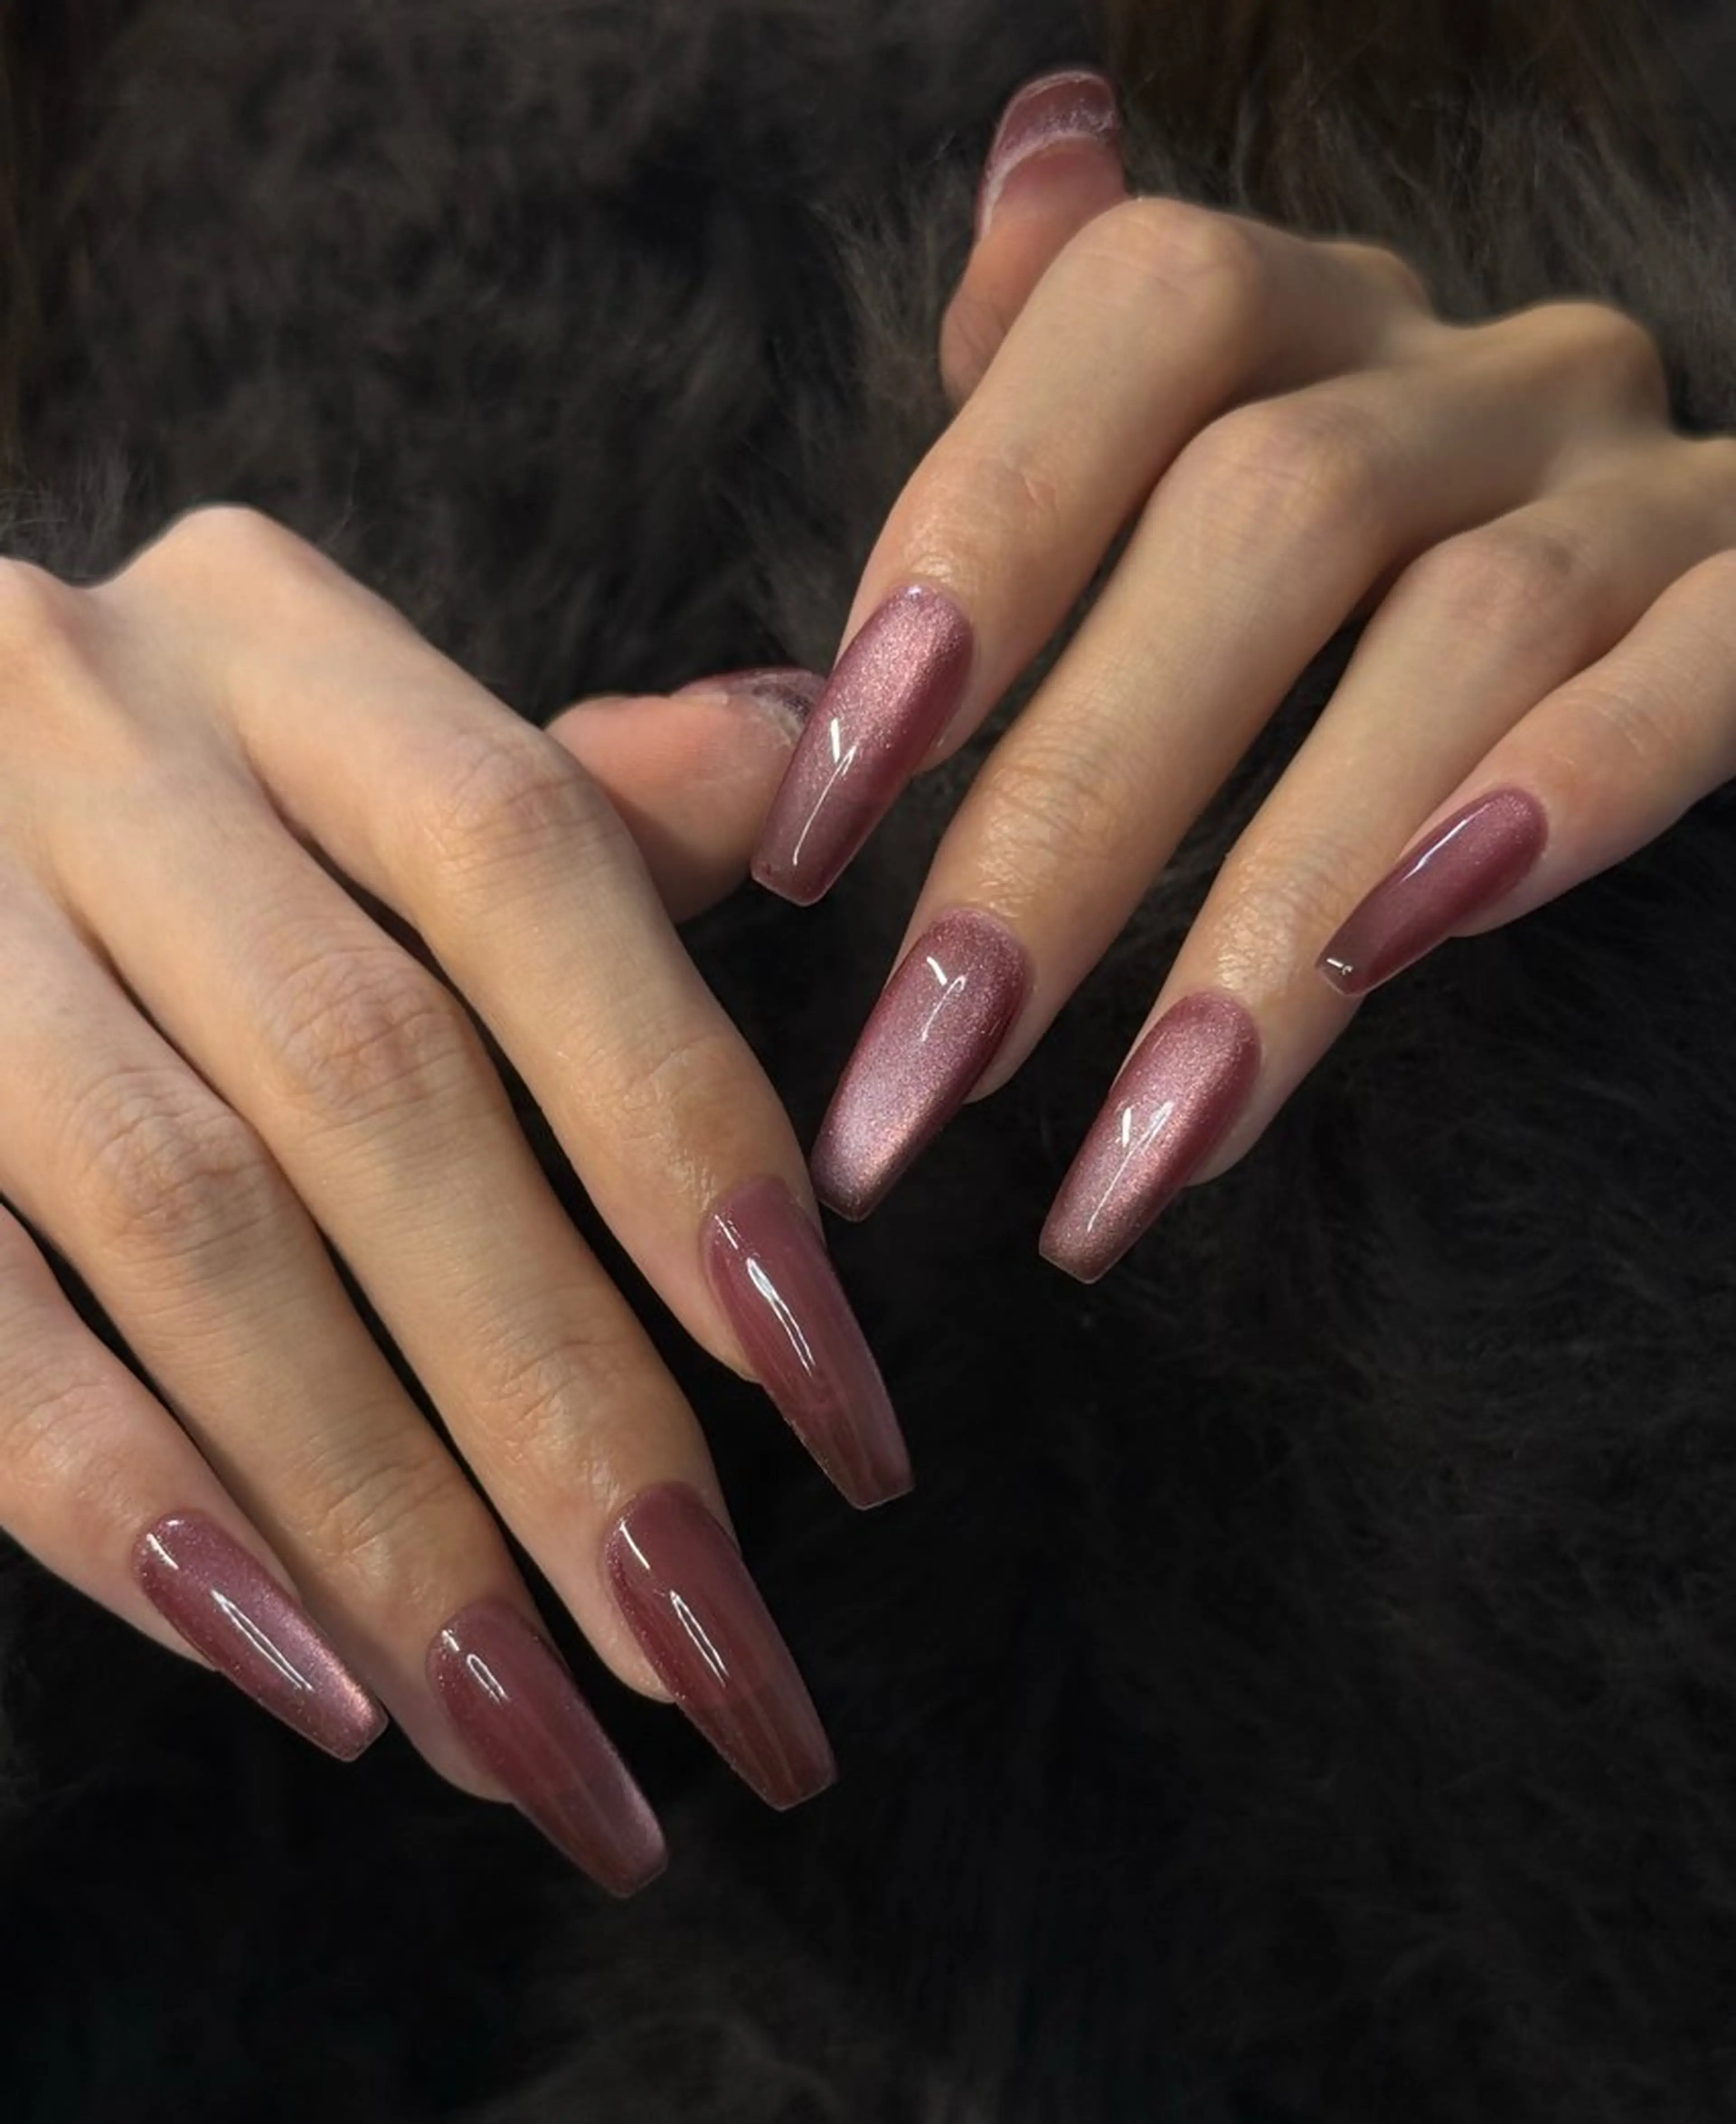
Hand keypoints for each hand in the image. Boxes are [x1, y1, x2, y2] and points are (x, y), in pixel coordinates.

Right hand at [0, 508, 904, 1888]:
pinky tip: (307, 1686)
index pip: (536, 866)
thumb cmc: (148, 819)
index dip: (692, 1138)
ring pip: (195, 1234)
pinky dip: (136, 1509)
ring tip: (544, 1749)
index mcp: (275, 648)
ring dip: (387, 1521)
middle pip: (383, 1092)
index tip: (839, 1413)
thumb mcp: (336, 753)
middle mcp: (90, 733)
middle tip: (722, 1672)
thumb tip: (806, 755)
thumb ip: (562, 793)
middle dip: (570, 1409)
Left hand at [757, 69, 1735, 1278]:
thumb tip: (1027, 155)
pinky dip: (1567, 797)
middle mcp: (1482, 373)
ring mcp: (1642, 486)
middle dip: (1069, 824)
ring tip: (1129, 1149)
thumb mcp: (1208, 458)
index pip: (1136, 319)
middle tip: (924, 1074)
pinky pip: (1704, 669)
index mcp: (1317, 318)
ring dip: (1270, 912)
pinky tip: (1398, 961)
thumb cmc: (1358, 592)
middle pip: (1266, 517)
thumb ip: (1081, 370)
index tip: (821, 823)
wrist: (1663, 617)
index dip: (974, 540)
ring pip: (1463, 640)